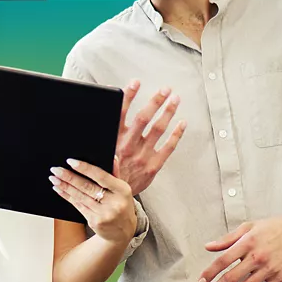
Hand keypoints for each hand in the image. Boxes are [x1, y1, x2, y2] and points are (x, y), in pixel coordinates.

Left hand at [49, 159, 136, 241]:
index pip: (101, 176)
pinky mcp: (94, 221)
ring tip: (54, 178)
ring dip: (65, 187)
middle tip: (56, 169)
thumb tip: (112, 157)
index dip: (85, 168)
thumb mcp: (122, 190)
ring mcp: (103, 214)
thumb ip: (115, 173)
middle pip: (87, 187)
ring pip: (80, 197)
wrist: (122, 232)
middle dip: (69, 177)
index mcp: (122, 190)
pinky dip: (68, 197)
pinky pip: (78, 206)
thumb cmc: (121, 206)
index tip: (70, 162)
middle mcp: (114, 202)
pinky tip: (59, 190)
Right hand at [112, 80, 185, 194]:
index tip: (135, 82)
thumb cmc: (106, 172)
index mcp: (113, 140)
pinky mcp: (152, 166)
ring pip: (157, 129)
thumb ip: (105, 134)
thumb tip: (106, 110)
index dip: (128, 96)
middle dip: (155, 101)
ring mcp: (141, 156)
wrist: (111, 198)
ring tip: (175, 99)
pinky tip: (182, 123)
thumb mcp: (99, 152)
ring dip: (168, 112)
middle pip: (143, 118)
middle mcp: (127, 146)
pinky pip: (168, 148)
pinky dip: (176, 134)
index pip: (120, 113)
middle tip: (165, 89)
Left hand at [197, 215, 281, 281]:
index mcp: (248, 242)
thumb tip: (208, 247)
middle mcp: (257, 256)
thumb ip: (228, 239)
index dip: (210, 272)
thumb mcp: (249, 227)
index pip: (223, 260)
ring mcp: (270, 268)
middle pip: (231, 278)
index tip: (201, 281)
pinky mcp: (280, 277)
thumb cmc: (274, 227)